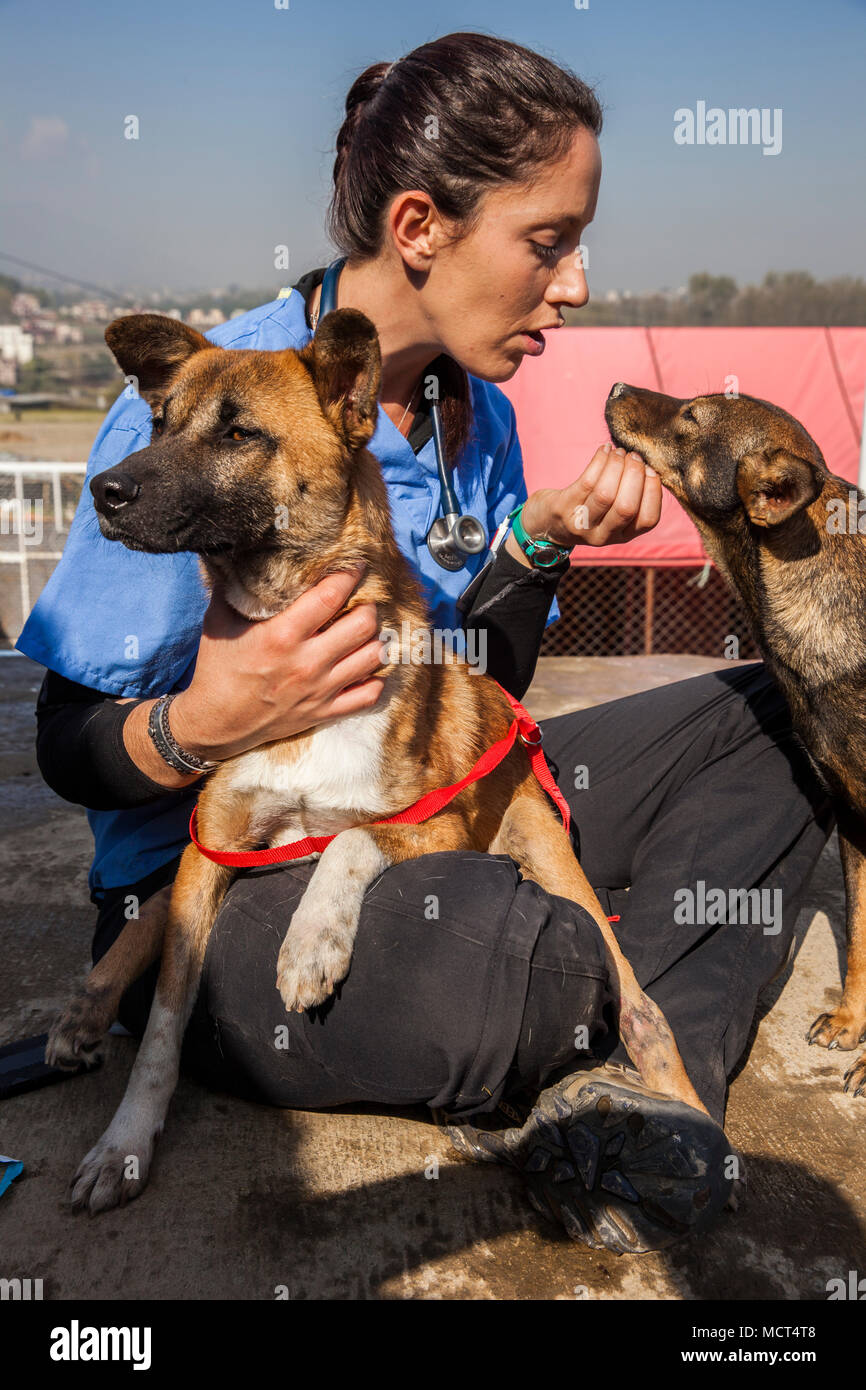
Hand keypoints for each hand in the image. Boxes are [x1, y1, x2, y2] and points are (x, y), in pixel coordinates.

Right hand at [166, 565, 386, 763]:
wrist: (215, 723)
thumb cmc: (216, 668)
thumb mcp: (217, 622)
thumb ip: (232, 588)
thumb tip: (239, 553)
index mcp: (281, 635)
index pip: (330, 596)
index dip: (349, 575)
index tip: (356, 565)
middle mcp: (307, 662)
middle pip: (363, 625)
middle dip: (367, 607)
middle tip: (361, 602)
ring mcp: (320, 690)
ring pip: (372, 657)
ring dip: (374, 640)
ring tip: (366, 631)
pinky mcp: (324, 712)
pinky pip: (368, 696)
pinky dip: (375, 680)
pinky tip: (366, 667)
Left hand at [520, 443, 661, 549]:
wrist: (546, 523)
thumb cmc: (588, 510)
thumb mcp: (612, 513)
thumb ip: (631, 497)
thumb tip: (646, 465)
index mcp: (622, 536)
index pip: (648, 520)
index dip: (653, 491)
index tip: (650, 469)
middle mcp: (603, 536)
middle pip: (626, 507)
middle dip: (634, 475)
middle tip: (634, 456)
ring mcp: (581, 525)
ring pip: (605, 493)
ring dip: (616, 466)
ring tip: (619, 452)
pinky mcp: (562, 509)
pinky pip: (586, 482)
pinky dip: (599, 461)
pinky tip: (604, 450)